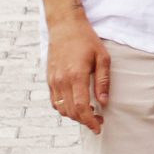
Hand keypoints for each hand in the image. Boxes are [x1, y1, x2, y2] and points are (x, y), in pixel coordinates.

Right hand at [46, 12, 110, 132]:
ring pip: (61, 109)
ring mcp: (53, 80)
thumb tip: (104, 102)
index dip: (90, 121)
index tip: (98, 128)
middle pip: (71, 111)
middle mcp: (62, 80)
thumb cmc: (86, 40)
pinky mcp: (49, 78)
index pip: (81, 107)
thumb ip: (103, 81)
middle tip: (98, 121)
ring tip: (89, 113)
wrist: (65, 26)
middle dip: (85, 121)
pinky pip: (54, 101)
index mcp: (76, 76)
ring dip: (74, 116)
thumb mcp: (102, 57)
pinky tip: (76, 105)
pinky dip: (64, 108)